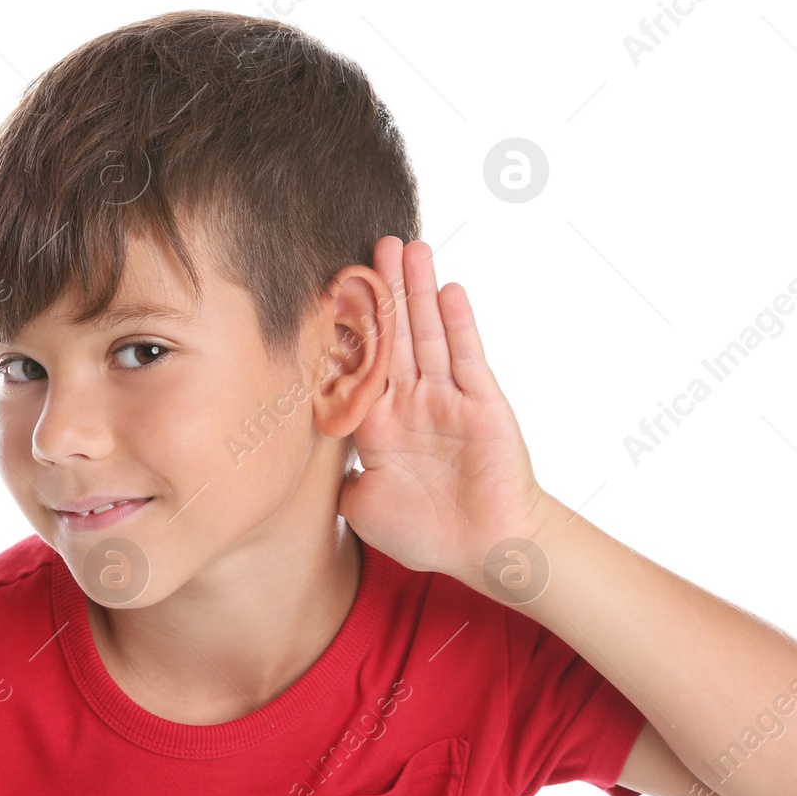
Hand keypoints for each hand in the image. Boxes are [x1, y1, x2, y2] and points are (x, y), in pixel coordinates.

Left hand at [337, 236, 552, 581]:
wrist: (488, 551)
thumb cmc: (428, 534)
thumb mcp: (363, 508)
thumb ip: (337, 478)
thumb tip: (308, 461)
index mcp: (379, 421)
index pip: (359, 363)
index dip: (347, 327)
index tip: (331, 287)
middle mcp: (412, 401)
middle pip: (394, 334)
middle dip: (384, 289)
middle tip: (373, 244)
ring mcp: (448, 398)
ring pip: (428, 334)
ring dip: (418, 290)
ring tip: (410, 246)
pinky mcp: (481, 403)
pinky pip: (468, 357)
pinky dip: (459, 323)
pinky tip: (448, 289)